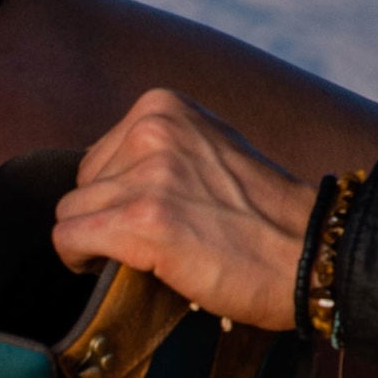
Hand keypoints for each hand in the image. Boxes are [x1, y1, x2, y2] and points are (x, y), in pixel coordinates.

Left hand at [52, 88, 316, 329]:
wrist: (308, 252)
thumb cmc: (259, 216)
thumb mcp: (206, 151)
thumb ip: (155, 152)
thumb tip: (96, 181)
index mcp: (163, 107)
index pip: (96, 160)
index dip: (116, 200)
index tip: (154, 220)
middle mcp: (152, 129)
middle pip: (80, 188)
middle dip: (106, 221)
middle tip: (154, 244)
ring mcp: (148, 173)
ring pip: (72, 216)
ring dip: (100, 245)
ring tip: (148, 258)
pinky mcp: (143, 219)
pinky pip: (69, 240)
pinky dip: (84, 262)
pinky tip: (123, 270)